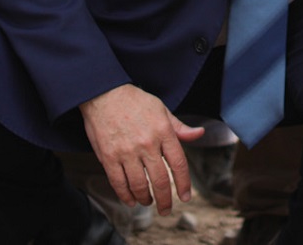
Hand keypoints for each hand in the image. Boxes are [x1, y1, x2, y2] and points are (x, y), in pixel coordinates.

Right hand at [79, 83, 203, 214]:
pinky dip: (125, 195)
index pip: (179, 164)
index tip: (185, 197)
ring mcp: (127, 151)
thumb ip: (179, 127)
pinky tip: (130, 200)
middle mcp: (147, 143)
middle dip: (165, 200)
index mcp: (163, 131)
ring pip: (139, 185)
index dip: (183, 184)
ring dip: (145, 199)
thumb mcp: (161, 109)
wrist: (103, 93)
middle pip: (160, 180)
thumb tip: (199, 134)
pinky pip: (119, 182)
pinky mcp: (108, 157)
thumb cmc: (134, 101)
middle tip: (166, 210)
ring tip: (148, 202)